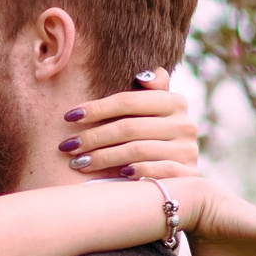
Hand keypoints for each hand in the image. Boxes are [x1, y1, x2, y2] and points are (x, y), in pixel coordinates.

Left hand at [60, 72, 198, 179]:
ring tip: (79, 162)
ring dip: (103, 157)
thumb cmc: (154, 139)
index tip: (69, 117)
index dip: (97, 108)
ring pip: (137, 150)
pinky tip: (117, 176)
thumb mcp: (152, 113)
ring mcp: (188, 150)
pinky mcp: (188, 175)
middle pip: (129, 127)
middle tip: (67, 146)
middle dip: (94, 137)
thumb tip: (144, 77)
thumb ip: (150, 92)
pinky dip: (137, 171)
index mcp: (174, 102)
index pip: (129, 101)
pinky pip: (158, 171)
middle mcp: (185, 124)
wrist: (180, 178)